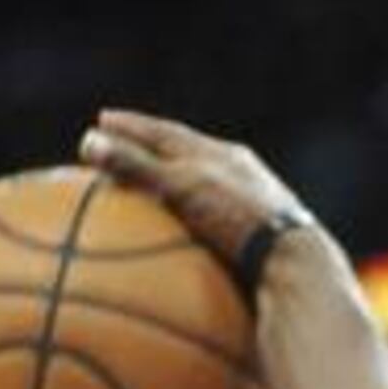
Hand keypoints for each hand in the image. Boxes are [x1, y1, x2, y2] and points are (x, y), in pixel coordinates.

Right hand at [79, 109, 312, 272]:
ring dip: (177, 190)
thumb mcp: (183, 188)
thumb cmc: (240, 221)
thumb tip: (89, 141)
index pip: (167, 133)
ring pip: (209, 193)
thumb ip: (138, 166)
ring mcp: (258, 211)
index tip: (103, 120)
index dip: (132, 127)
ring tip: (150, 192)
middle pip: (189, 158)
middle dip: (153, 152)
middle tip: (121, 147)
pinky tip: (185, 245)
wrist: (298, 268)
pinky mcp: (264, 246)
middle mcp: (244, 178)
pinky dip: (195, 229)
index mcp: (225, 156)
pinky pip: (220, 231)